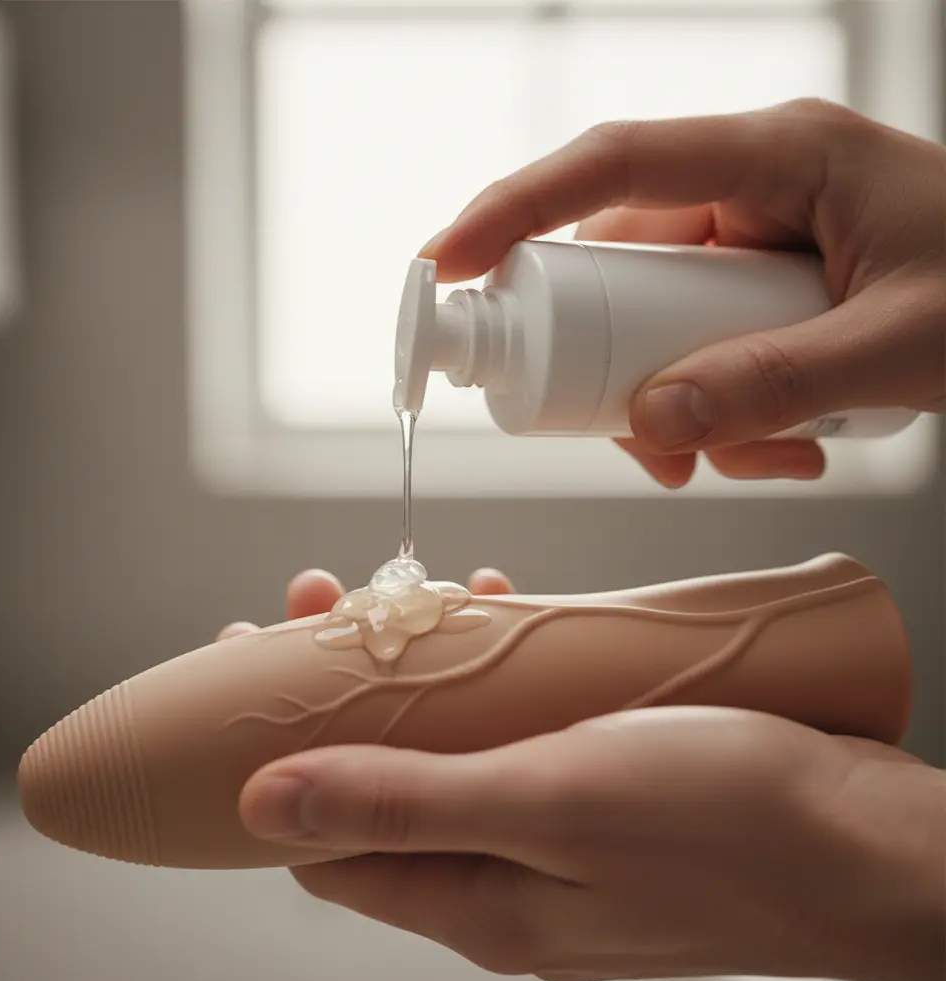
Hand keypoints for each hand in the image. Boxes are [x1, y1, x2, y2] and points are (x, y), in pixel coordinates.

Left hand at [222, 571, 944, 980]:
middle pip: (384, 786)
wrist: (871, 844)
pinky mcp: (606, 797)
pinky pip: (521, 736)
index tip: (255, 664)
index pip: (325, 843)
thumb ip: (406, 805)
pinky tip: (513, 618)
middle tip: (330, 606)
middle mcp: (508, 881)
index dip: (275, 756)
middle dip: (346, 693)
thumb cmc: (731, 828)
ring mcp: (559, 839)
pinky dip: (500, 679)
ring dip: (426, 676)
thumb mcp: (551, 802)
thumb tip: (268, 805)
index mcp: (476, 903)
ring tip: (421, 598)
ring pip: (455, 752)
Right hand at [418, 99, 945, 487]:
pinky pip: (701, 346)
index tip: (448, 264)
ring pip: (657, 325)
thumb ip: (778, 385)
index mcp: (781, 155)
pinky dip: (724, 410)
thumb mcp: (903, 346)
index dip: (519, 210)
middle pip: (623, 273)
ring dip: (685, 407)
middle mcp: (753, 188)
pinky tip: (788, 447)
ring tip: (767, 458)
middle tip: (650, 447)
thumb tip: (652, 426)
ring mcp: (756, 238)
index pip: (616, 165)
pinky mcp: (765, 285)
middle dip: (623, 370)